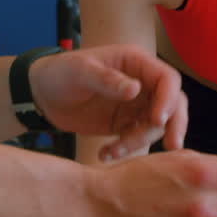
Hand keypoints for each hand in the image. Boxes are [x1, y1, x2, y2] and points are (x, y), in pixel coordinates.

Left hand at [29, 44, 187, 160]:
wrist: (42, 94)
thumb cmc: (60, 73)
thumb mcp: (80, 71)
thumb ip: (107, 80)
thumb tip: (136, 89)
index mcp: (136, 62)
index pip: (167, 79)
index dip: (168, 99)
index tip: (157, 120)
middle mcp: (142, 83)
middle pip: (173, 103)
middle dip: (174, 124)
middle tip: (171, 145)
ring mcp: (136, 105)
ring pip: (155, 126)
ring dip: (139, 142)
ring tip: (112, 151)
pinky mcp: (125, 124)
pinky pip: (137, 139)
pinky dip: (125, 150)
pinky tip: (105, 154)